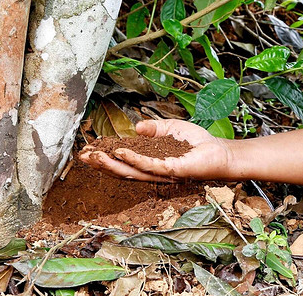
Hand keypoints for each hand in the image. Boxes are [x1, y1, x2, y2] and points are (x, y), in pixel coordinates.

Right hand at [79, 119, 234, 181]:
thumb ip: (153, 129)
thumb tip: (136, 127)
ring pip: (131, 171)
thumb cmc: (198, 144)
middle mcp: (153, 172)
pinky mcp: (173, 170)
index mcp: (150, 163)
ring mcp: (162, 173)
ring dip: (111, 164)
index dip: (104, 157)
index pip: (122, 162)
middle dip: (101, 164)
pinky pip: (150, 166)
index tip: (87, 150)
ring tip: (94, 156)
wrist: (220, 152)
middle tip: (83, 156)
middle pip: (122, 170)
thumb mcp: (171, 130)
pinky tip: (120, 152)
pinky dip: (134, 160)